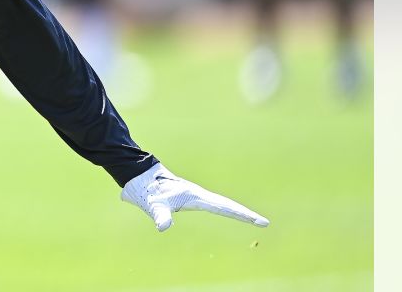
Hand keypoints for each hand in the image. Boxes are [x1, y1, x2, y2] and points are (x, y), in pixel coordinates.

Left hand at [121, 163, 268, 231]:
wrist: (138, 176)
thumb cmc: (146, 191)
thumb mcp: (153, 206)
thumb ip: (159, 215)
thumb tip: (163, 226)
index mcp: (194, 197)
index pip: (223, 207)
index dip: (241, 214)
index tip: (259, 221)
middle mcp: (198, 195)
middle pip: (226, 205)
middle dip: (244, 214)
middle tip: (264, 222)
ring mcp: (195, 196)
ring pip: (221, 203)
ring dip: (237, 211)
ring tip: (254, 219)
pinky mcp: (190, 197)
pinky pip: (212, 205)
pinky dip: (225, 209)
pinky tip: (230, 212)